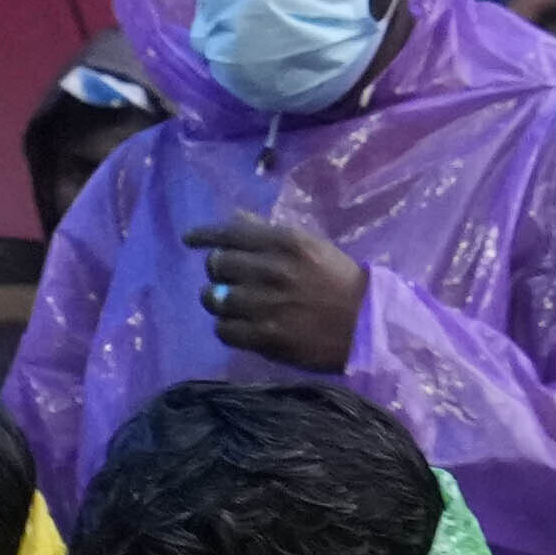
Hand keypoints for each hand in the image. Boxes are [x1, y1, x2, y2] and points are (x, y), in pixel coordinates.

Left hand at [184, 213, 367, 368]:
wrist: (366, 325)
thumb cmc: (339, 282)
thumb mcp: (309, 247)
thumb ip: (269, 233)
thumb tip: (234, 218)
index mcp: (285, 242)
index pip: (230, 233)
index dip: (204, 235)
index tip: (189, 239)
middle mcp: (271, 270)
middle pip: (216, 265)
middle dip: (217, 271)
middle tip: (226, 279)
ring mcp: (266, 304)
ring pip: (214, 298)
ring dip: (218, 301)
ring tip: (231, 304)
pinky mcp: (265, 336)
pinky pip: (223, 329)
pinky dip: (227, 327)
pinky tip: (240, 326)